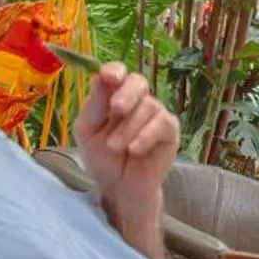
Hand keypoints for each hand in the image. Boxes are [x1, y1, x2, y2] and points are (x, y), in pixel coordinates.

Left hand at [75, 65, 179, 236]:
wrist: (118, 187)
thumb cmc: (102, 158)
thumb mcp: (88, 130)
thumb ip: (94, 104)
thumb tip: (101, 76)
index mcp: (114, 95)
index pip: (118, 72)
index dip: (115, 70)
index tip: (109, 77)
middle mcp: (137, 100)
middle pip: (138, 82)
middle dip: (126, 94)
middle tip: (116, 110)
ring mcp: (156, 114)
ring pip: (147, 107)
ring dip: (128, 129)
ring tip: (115, 147)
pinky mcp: (170, 131)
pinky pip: (161, 124)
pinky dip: (145, 136)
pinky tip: (134, 150)